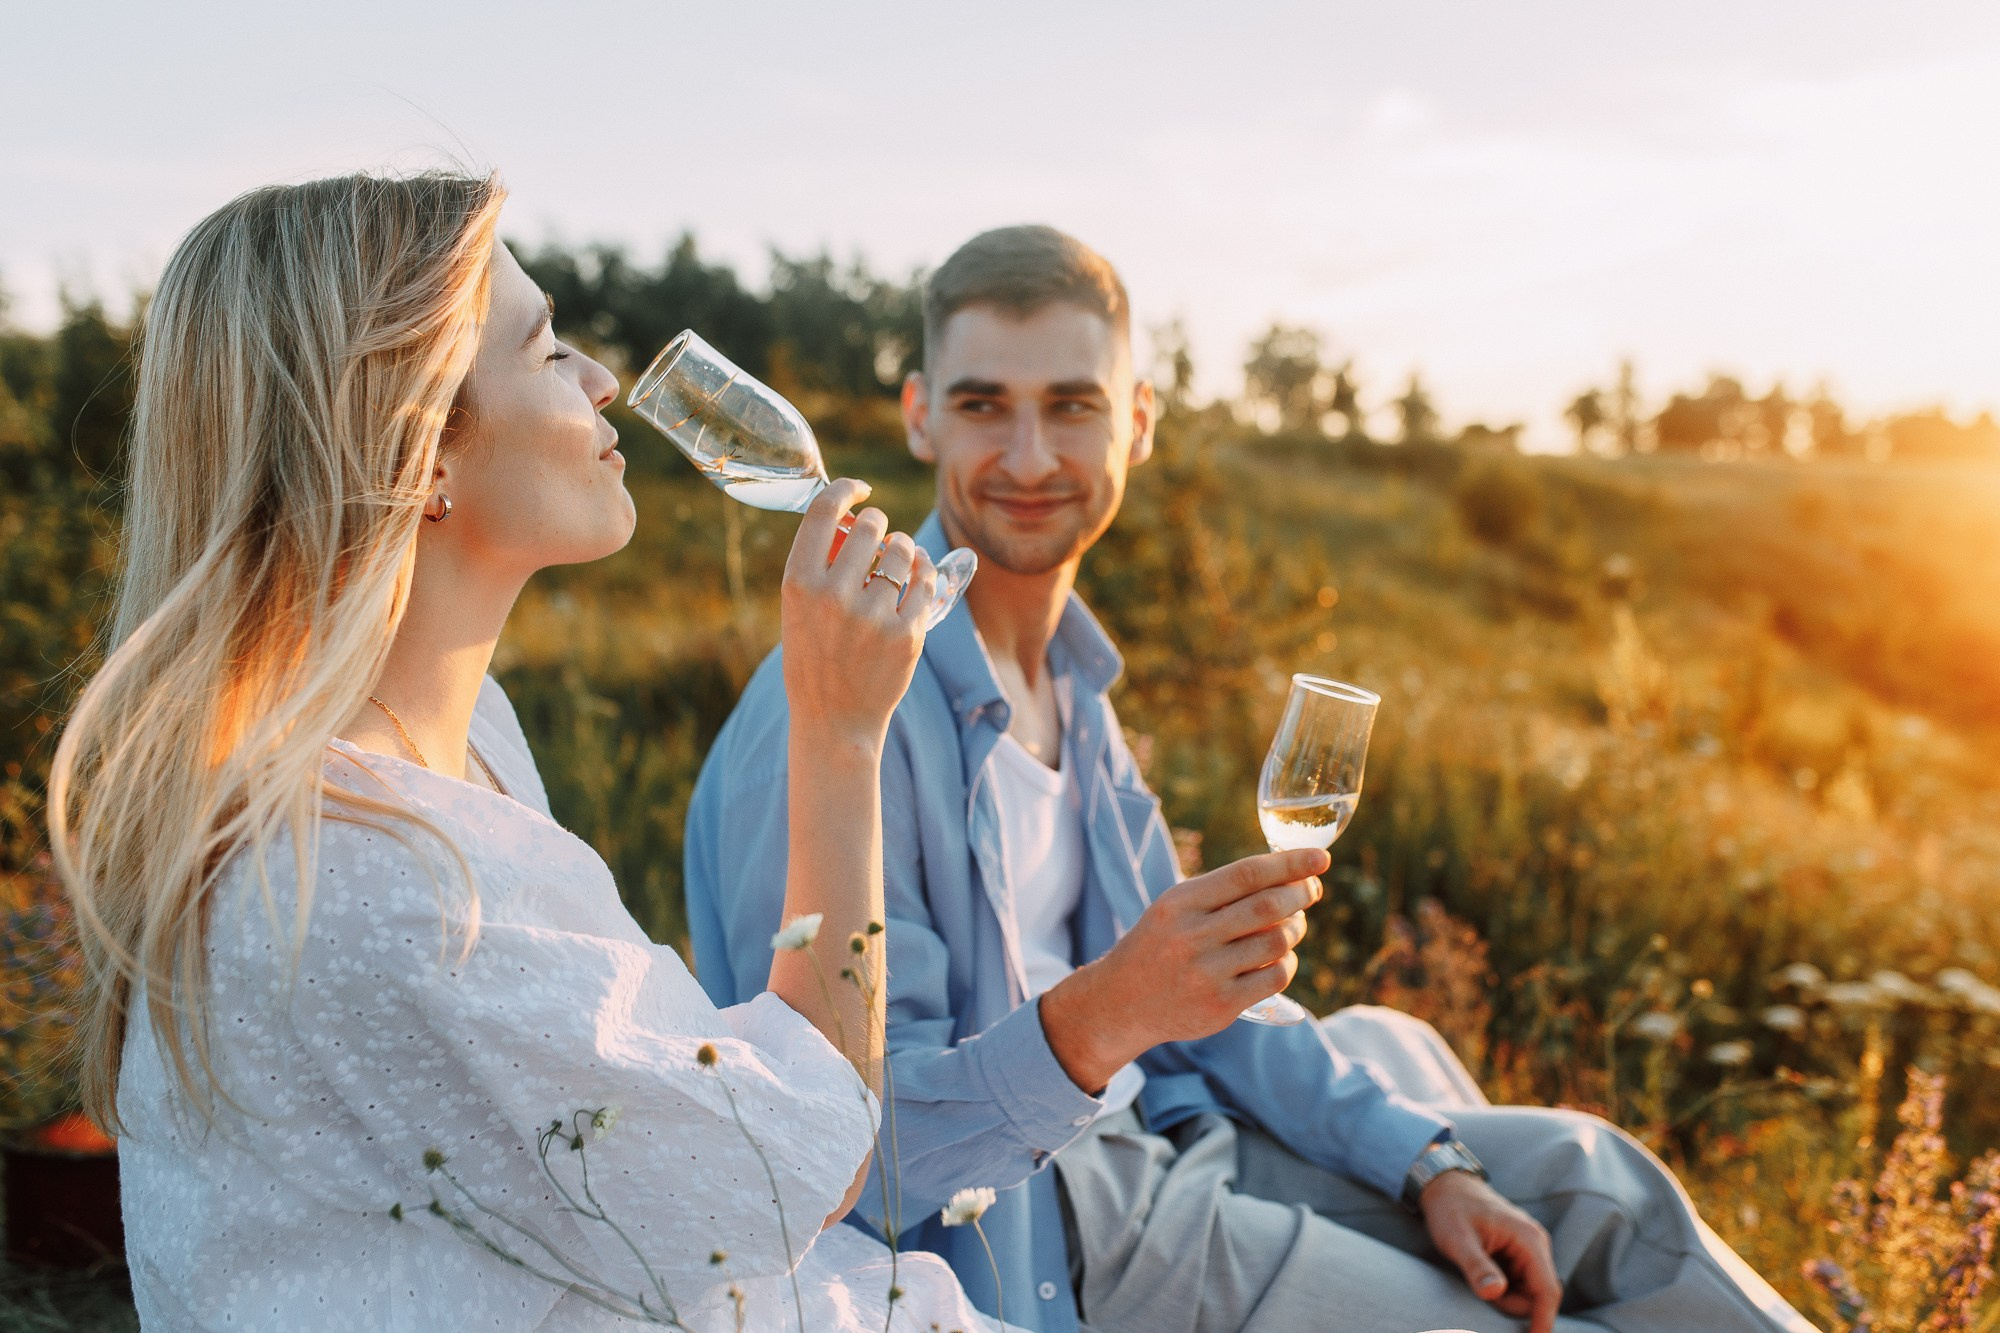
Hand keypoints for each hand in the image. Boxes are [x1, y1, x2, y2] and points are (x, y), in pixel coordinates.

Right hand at [781, 479, 937, 746]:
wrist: (834, 721)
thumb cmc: (815, 658)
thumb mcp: (799, 610)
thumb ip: (821, 565)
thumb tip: (853, 518)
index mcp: (799, 584)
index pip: (823, 511)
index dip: (846, 489)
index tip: (860, 490)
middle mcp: (833, 596)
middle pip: (870, 525)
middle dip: (879, 525)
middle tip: (880, 537)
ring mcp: (872, 616)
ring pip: (903, 550)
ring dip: (904, 548)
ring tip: (899, 560)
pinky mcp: (906, 634)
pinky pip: (925, 580)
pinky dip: (924, 572)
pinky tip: (918, 575)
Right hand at [1040, 849, 1328, 1092]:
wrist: (1121, 1002)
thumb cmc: (1159, 946)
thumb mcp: (1174, 908)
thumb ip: (1221, 892)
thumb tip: (1286, 875)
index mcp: (1181, 902)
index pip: (1246, 874)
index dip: (1289, 863)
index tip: (1319, 857)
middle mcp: (1192, 935)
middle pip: (1267, 906)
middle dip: (1301, 893)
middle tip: (1313, 888)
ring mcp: (1207, 973)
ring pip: (1277, 941)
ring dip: (1295, 928)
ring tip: (1293, 924)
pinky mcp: (1221, 1005)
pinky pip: (1275, 977)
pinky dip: (1287, 962)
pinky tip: (1281, 958)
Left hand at [1419, 1171, 1561, 1332]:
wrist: (1446, 1186)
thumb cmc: (1450, 1209)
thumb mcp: (1457, 1239)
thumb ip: (1476, 1266)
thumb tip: (1496, 1293)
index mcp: (1529, 1240)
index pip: (1548, 1291)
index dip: (1543, 1322)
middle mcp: (1536, 1245)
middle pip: (1537, 1296)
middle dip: (1510, 1304)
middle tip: (1478, 1286)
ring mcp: (1530, 1250)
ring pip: (1528, 1293)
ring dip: (1505, 1296)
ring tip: (1476, 1273)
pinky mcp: (1520, 1255)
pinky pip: (1519, 1284)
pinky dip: (1502, 1287)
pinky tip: (1482, 1271)